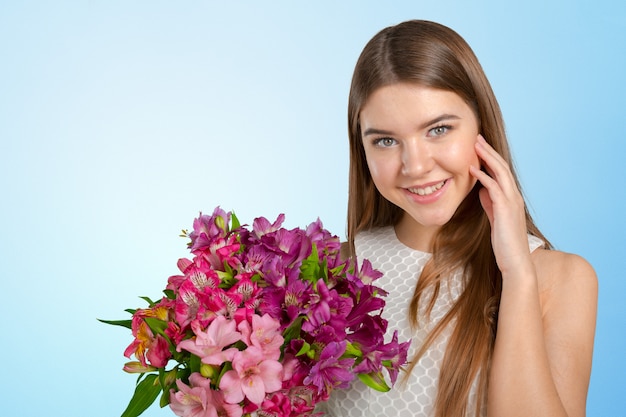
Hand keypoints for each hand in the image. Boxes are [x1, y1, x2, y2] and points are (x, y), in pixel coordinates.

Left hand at [469, 135, 531, 275]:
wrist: (515, 262)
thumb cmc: (504, 242)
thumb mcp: (495, 217)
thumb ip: (490, 203)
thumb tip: (482, 189)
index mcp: (512, 197)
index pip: (502, 171)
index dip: (491, 157)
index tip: (479, 146)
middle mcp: (514, 196)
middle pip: (502, 166)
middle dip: (489, 151)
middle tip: (477, 137)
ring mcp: (511, 202)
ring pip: (500, 173)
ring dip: (487, 157)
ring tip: (475, 145)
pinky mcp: (505, 210)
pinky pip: (493, 188)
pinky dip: (483, 176)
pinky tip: (472, 169)